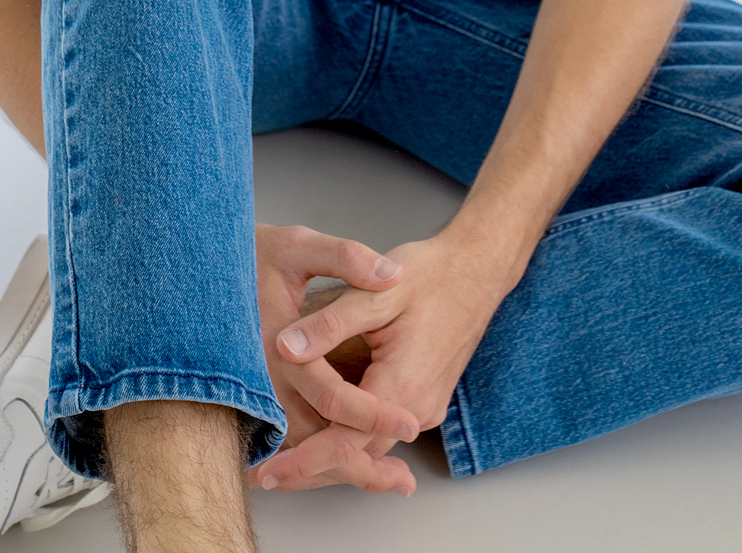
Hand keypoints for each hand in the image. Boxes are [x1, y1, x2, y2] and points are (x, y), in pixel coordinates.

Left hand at [256, 227, 514, 493]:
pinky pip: (386, 431)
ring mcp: (426, 407)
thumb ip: (329, 324)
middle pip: (356, 455)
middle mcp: (417, 408)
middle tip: (264, 473)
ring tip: (286, 456)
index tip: (266, 472)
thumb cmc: (430, 276)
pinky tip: (326, 427)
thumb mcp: (375, 292)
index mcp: (402, 385)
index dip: (303, 461)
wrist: (477, 270)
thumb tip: (284, 347)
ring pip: (371, 446)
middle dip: (310, 466)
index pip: (345, 443)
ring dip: (331, 453)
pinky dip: (354, 435)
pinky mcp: (428, 398)